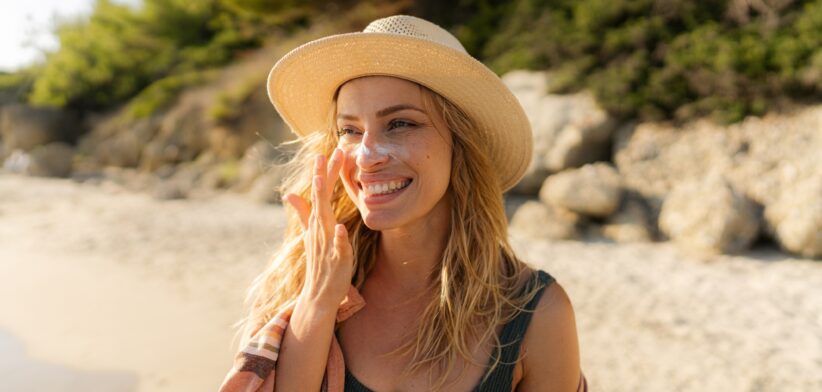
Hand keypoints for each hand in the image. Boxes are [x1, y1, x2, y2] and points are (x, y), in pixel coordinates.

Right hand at [282, 148, 352, 307]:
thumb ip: (302, 213)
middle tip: (327, 154)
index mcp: (317, 223)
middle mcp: (319, 229)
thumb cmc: (319, 262)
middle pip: (321, 199)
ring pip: (324, 219)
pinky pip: (337, 247)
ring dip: (322, 201)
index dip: (324, 173)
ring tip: (323, 183)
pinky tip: (341, 228)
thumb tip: (289, 194)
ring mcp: (326, 243)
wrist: (318, 294)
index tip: (328, 151)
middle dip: (323, 177)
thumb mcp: (310, 234)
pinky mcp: (336, 259)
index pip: (320, 193)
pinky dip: (338, 238)